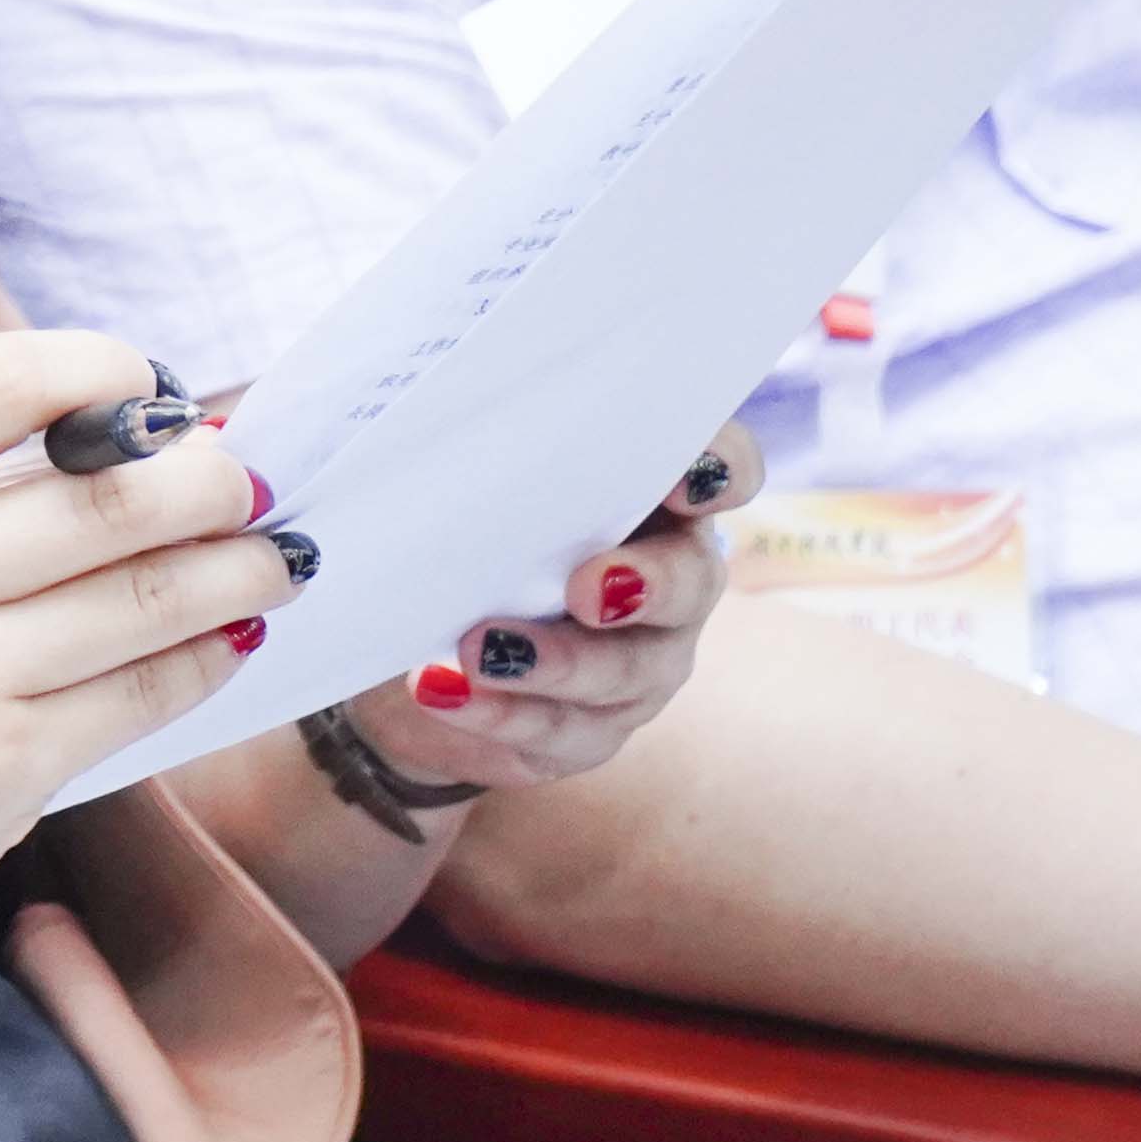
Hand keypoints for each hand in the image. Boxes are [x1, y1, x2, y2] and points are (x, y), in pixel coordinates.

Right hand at [0, 327, 302, 985]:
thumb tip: (120, 430)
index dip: (102, 368)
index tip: (152, 387)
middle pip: (104, 496)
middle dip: (211, 481)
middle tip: (252, 481)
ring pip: (144, 597)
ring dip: (237, 568)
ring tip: (274, 557)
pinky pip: (141, 694)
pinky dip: (203, 657)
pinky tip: (225, 638)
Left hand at [354, 421, 765, 795]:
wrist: (417, 654)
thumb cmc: (463, 540)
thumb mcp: (476, 487)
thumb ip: (499, 454)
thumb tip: (452, 410)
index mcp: (653, 501)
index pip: (723, 471)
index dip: (722, 467)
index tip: (687, 474)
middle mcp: (669, 581)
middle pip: (692, 581)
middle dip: (648, 583)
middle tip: (587, 588)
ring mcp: (640, 664)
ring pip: (625, 670)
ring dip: (555, 660)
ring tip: (479, 648)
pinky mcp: (591, 731)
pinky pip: (558, 729)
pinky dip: (497, 709)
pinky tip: (444, 688)